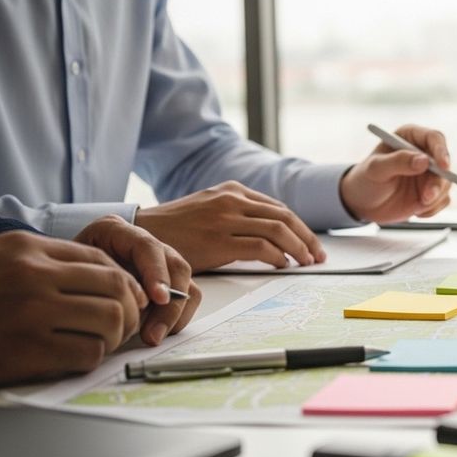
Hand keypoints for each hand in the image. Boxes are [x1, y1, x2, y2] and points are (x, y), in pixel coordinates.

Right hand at [0, 232, 146, 386]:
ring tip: (101, 341)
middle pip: (115, 288)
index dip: (126, 281)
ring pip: (110, 320)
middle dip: (131, 309)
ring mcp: (30, 313)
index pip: (101, 259)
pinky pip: (88, 352)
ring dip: (115, 336)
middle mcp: (32, 275)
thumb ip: (49, 261)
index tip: (130, 297)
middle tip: (126, 324)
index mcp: (27, 249)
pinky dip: (92, 357)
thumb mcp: (1, 259)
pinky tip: (77, 357)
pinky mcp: (26, 350)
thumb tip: (109, 278)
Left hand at [74, 215, 200, 345]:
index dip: (156, 272)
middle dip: (169, 304)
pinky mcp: (168, 284)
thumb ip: (94, 283)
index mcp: (116, 232)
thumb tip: (126, 314)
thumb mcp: (67, 270)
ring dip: (174, 315)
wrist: (65, 275)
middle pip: (175, 267)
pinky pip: (186, 300)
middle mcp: (146, 244)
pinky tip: (157, 332)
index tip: (158, 298)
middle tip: (153, 333)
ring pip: (186, 285)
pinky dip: (176, 319)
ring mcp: (160, 264)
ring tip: (153, 337)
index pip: (147, 247)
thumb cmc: (64, 272)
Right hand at [136, 181, 324, 271]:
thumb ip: (240, 215)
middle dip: (307, 238)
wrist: (139, 233)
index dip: (300, 228)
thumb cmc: (176, 228)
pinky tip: (282, 265)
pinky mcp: (218, 240)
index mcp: (233, 190)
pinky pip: (260, 247)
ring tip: (305, 263)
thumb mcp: (211, 209)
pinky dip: (277, 257)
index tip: (312, 245)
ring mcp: (225, 218)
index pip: (279, 208)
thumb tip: (275, 235)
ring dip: (298, 249)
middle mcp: (231, 199)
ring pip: (277, 230)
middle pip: (285, 217)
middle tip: (317, 256)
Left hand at [339, 124, 452, 221]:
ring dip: (435, 197)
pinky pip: (443, 200)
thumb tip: (424, 160)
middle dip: (438, 182)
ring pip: (446, 183)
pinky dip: (433, 208)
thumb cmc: (365, 180)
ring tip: (418, 205)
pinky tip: (416, 211)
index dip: (442, 150)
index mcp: (410, 138)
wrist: (363, 204)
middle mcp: (424, 153)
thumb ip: (398, 162)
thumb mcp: (376, 169)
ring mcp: (430, 174)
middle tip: (427, 197)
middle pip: (444, 163)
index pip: (434, 138)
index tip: (443, 166)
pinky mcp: (432, 191)